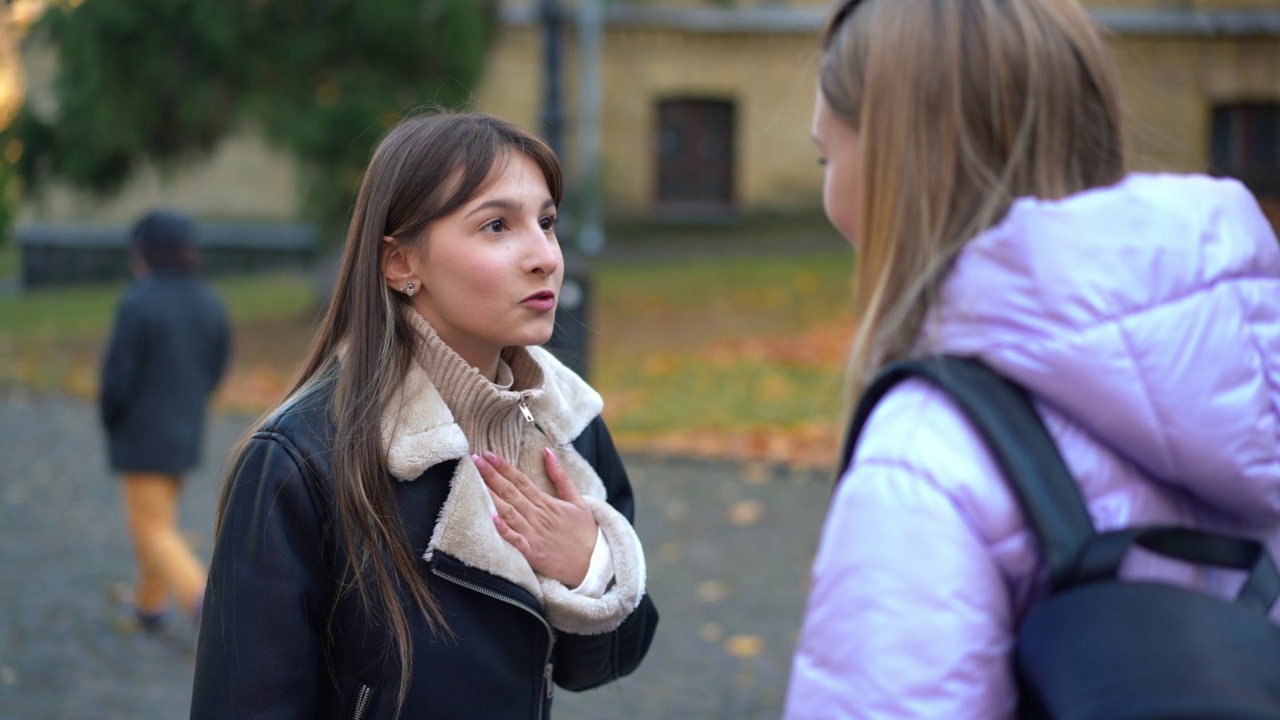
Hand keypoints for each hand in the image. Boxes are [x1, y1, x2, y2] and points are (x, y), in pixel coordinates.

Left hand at [476, 447, 597, 586]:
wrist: (594, 564)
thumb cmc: (584, 532)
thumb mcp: (578, 500)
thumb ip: (561, 477)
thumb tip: (547, 451)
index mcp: (547, 502)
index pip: (521, 480)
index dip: (503, 467)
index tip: (487, 454)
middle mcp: (538, 516)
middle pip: (511, 493)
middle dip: (491, 476)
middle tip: (475, 460)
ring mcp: (535, 535)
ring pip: (509, 513)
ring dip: (491, 497)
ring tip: (475, 483)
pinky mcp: (533, 553)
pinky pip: (516, 541)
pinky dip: (504, 531)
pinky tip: (492, 520)